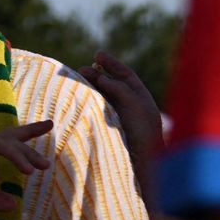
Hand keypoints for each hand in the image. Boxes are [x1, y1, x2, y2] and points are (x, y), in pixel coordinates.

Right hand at [80, 52, 163, 172]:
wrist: (141, 164)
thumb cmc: (142, 132)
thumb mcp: (133, 104)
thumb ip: (118, 89)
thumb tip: (103, 80)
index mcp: (142, 99)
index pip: (126, 76)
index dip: (112, 64)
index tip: (97, 54)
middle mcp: (132, 107)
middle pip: (113, 85)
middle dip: (97, 76)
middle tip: (81, 70)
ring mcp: (120, 119)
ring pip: (104, 98)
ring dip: (92, 88)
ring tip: (77, 82)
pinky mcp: (110, 131)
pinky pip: (99, 111)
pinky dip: (90, 102)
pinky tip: (80, 99)